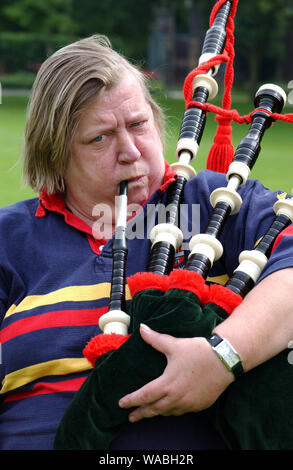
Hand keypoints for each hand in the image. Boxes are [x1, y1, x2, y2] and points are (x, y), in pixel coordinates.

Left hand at [118, 324, 233, 422]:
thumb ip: (155, 339)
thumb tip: (141, 328)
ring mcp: (189, 403)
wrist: (224, 360)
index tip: (121, 404)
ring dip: (157, 412)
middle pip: (154, 409)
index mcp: (167, 383)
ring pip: (168, 412)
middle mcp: (176, 397)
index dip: (131, 401)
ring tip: (149, 412)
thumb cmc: (198, 351)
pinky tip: (170, 408)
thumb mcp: (174, 344)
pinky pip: (182, 411)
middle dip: (141, 413)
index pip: (144, 396)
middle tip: (131, 417)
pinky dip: (172, 411)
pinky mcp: (200, 405)